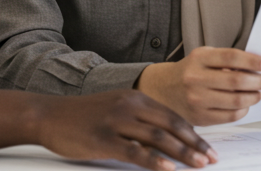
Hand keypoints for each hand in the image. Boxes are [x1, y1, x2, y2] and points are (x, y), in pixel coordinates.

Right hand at [0, 89, 216, 170]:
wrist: (49, 115)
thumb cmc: (82, 116)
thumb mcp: (115, 109)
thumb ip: (140, 119)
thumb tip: (166, 138)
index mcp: (135, 97)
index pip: (173, 116)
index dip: (193, 133)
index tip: (208, 148)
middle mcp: (129, 105)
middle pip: (170, 126)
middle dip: (194, 144)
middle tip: (211, 159)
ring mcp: (116, 121)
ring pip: (158, 138)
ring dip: (182, 153)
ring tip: (198, 165)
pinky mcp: (103, 139)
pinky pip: (134, 151)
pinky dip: (153, 161)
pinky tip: (167, 169)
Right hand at [137, 46, 260, 124]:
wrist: (162, 90)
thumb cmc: (189, 71)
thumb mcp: (202, 57)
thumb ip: (225, 60)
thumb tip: (255, 67)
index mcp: (198, 59)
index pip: (231, 57)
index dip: (253, 61)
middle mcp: (195, 79)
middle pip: (236, 81)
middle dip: (259, 81)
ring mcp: (197, 100)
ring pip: (236, 101)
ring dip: (254, 97)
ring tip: (259, 93)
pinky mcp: (200, 117)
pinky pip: (230, 116)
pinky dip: (243, 110)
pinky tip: (246, 104)